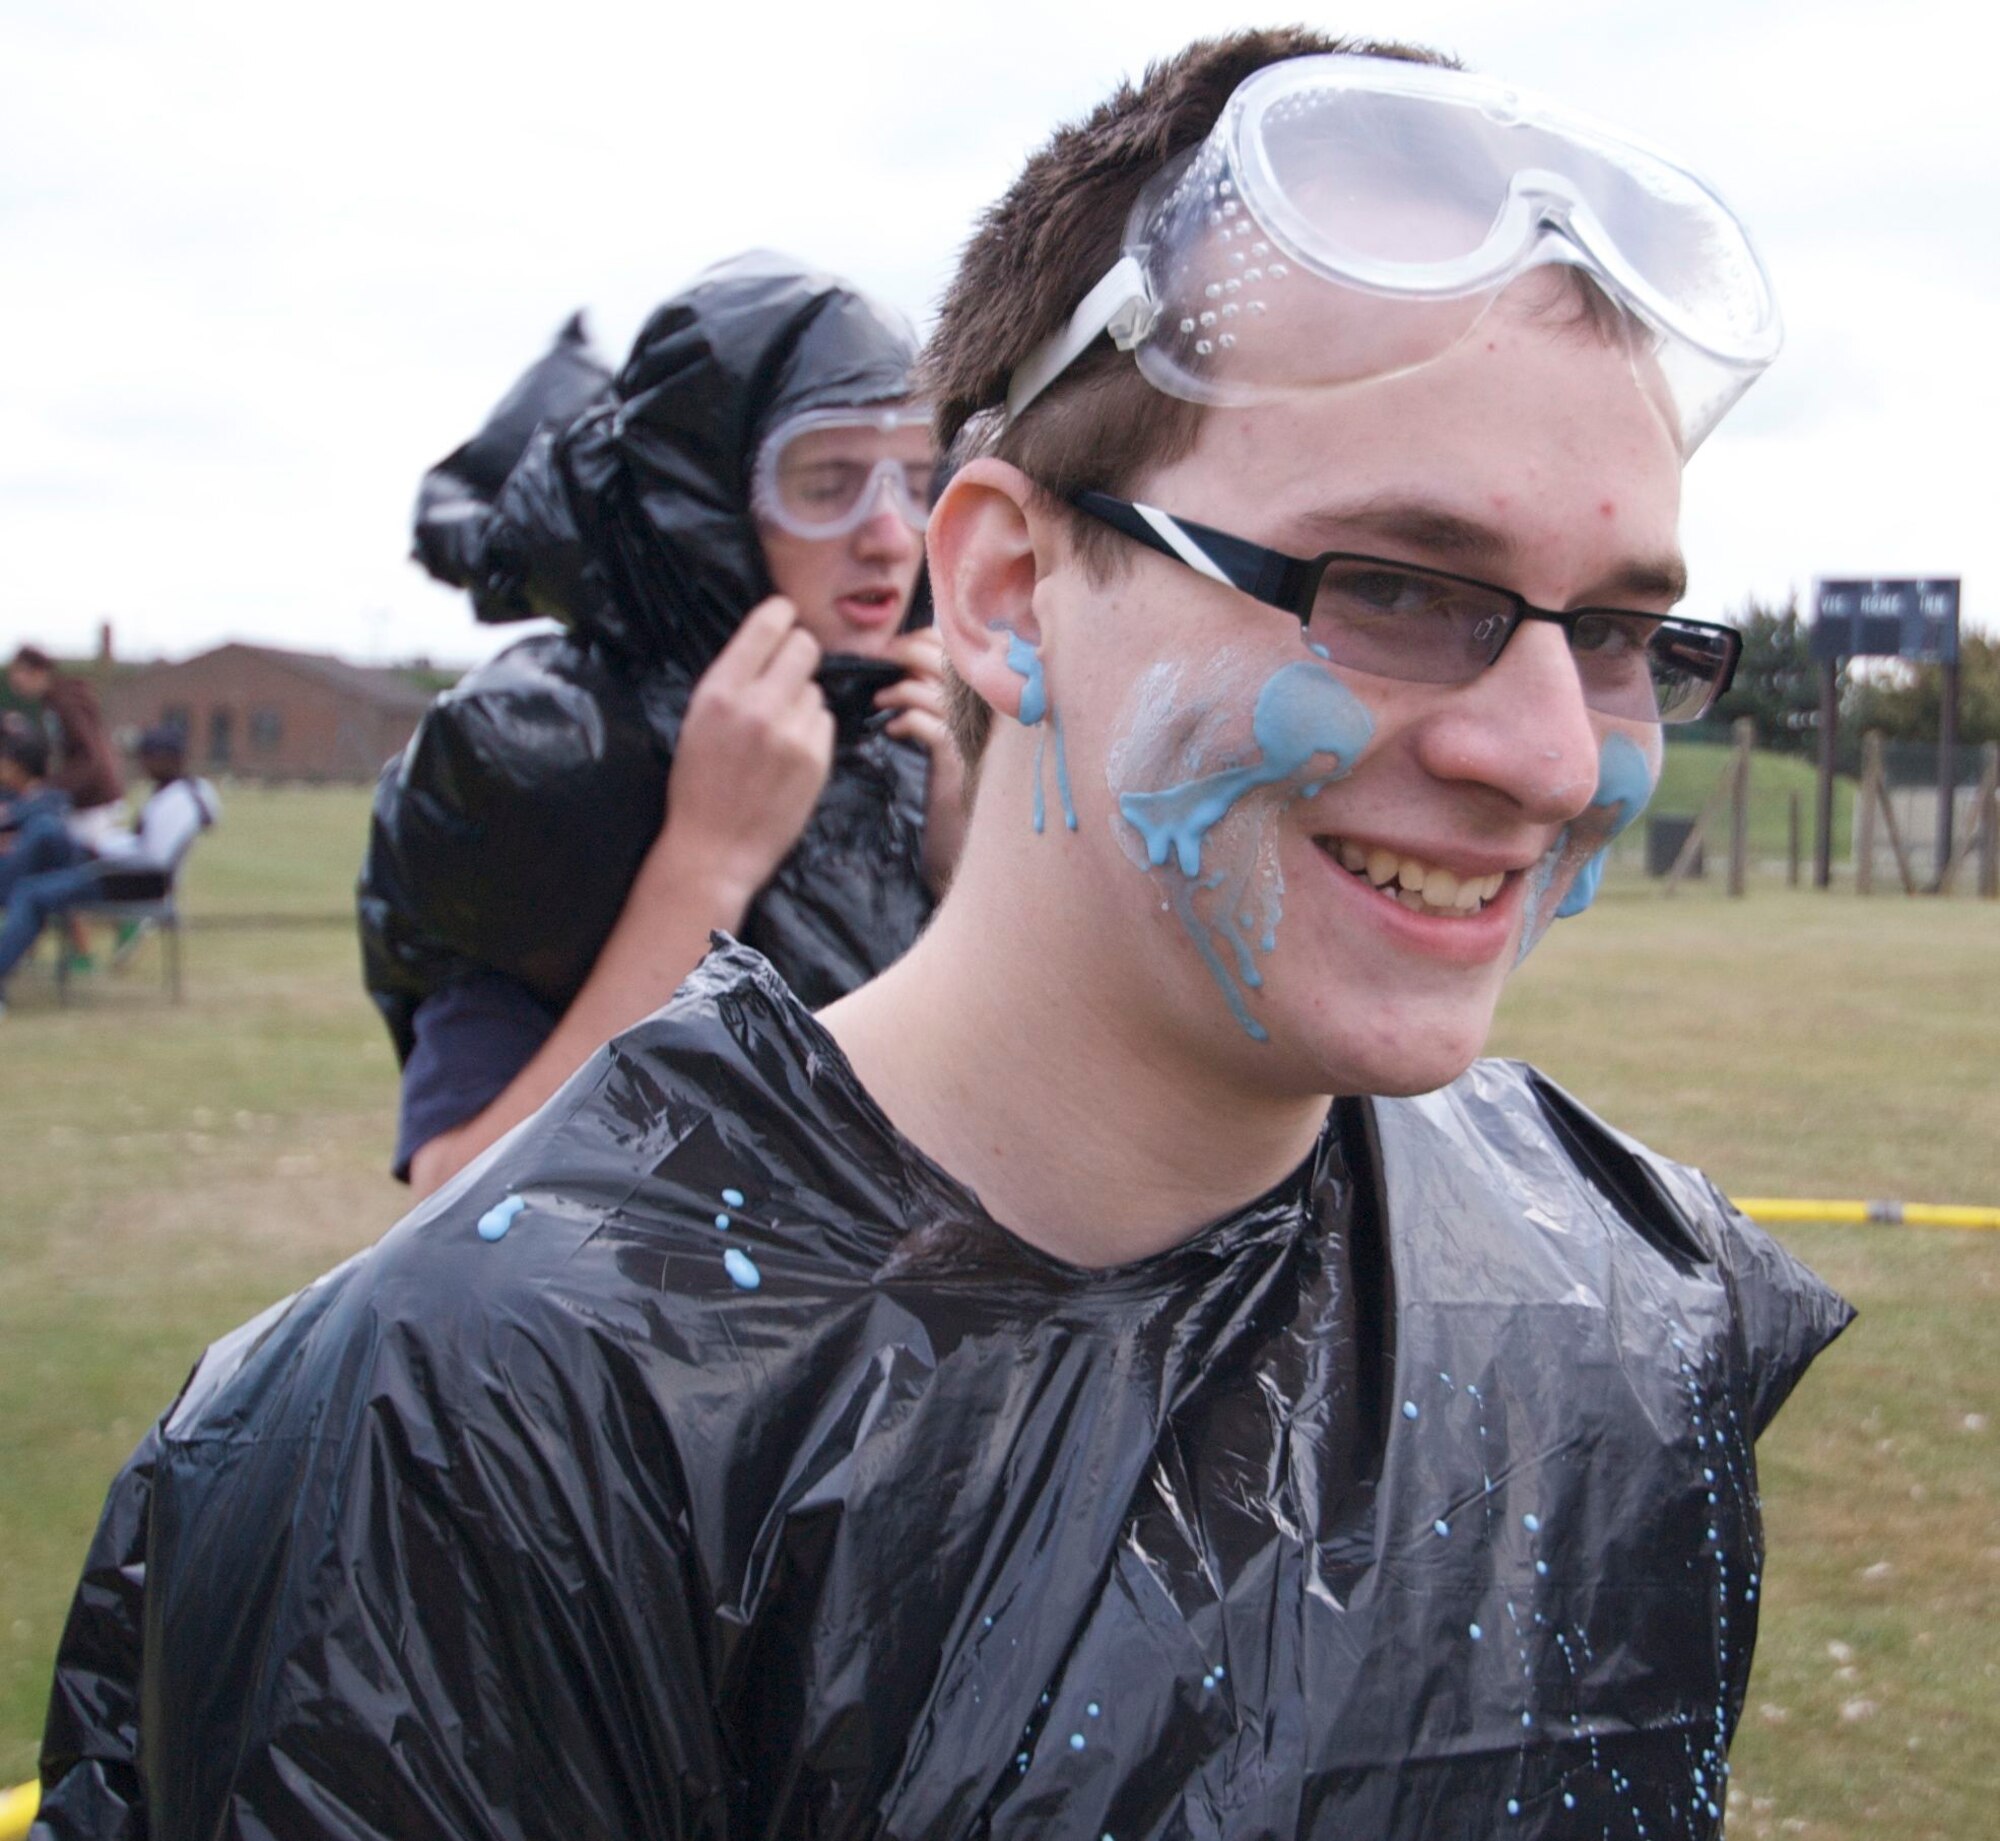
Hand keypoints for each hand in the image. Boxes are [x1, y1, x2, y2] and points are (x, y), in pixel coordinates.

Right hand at [653, 597, 834, 915]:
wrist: (714, 850)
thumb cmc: (699, 784)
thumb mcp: (698, 720)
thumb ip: (733, 680)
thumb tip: (770, 640)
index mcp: (719, 692)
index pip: (766, 625)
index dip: (781, 614)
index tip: (786, 614)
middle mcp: (758, 706)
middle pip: (804, 648)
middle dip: (799, 655)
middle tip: (787, 674)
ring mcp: (791, 733)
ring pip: (815, 690)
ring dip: (802, 703)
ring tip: (775, 736)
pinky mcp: (816, 759)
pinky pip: (825, 723)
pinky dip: (812, 733)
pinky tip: (789, 758)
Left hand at [874, 629, 968, 892]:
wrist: (969, 841)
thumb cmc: (954, 785)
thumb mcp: (948, 734)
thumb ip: (935, 698)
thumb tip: (904, 667)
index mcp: (984, 697)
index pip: (957, 648)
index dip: (922, 641)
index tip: (894, 652)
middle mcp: (985, 711)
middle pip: (945, 659)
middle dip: (905, 654)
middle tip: (879, 664)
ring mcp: (974, 735)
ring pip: (931, 691)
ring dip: (898, 691)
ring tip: (879, 703)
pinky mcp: (957, 761)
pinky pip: (926, 725)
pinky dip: (904, 722)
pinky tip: (892, 733)